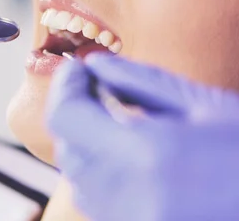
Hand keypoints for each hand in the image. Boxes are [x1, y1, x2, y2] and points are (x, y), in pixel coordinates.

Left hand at [46, 54, 238, 220]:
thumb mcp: (203, 106)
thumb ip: (139, 81)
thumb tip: (96, 64)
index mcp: (145, 155)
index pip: (65, 117)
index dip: (65, 86)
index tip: (77, 68)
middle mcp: (128, 197)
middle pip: (68, 148)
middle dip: (75, 112)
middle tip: (94, 87)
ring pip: (79, 179)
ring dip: (86, 144)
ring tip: (115, 122)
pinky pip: (99, 203)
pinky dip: (102, 175)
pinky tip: (131, 158)